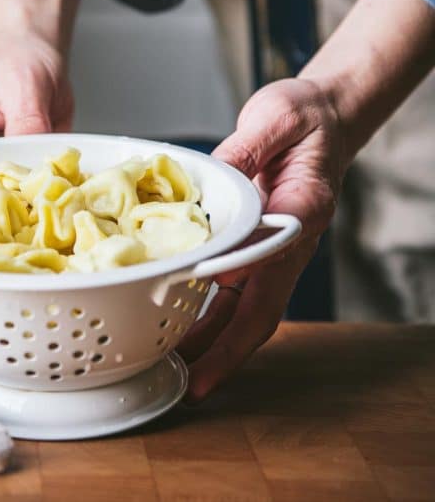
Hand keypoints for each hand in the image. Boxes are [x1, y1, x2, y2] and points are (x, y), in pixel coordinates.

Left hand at [178, 77, 348, 400]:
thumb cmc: (303, 116)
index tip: (200, 296)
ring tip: (179, 370)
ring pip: (248, 309)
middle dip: (228, 350)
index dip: (236, 278)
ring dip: (216, 343)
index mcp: (301, 208)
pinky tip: (185, 330)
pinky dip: (213, 316)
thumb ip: (246, 149)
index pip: (268, 254)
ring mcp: (277, 250)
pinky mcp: (261, 248)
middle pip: (262, 307)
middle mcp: (291, 240)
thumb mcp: (276, 116)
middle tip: (195, 385)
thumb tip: (213, 182)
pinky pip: (238, 292)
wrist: (322, 117)